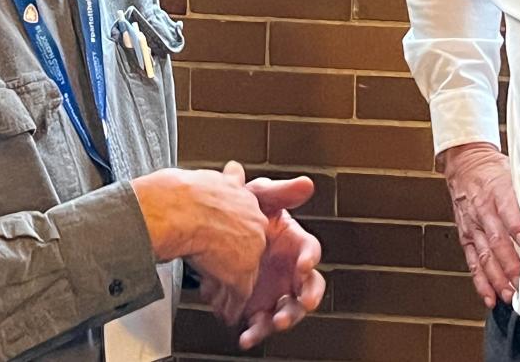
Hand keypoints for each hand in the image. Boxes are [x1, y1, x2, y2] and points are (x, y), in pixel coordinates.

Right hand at [131, 161, 266, 319]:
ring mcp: (249, 250)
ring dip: (231, 289)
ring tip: (222, 299)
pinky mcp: (240, 275)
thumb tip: (235, 169)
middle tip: (223, 273)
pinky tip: (226, 315)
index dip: (235, 239)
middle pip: (251, 251)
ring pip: (245, 276)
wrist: (174, 210)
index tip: (229, 246)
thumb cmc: (181, 194)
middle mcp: (254, 223)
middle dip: (235, 264)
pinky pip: (238, 298)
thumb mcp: (214, 177)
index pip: (249, 224)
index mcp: (247, 199)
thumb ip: (228, 179)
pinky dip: (231, 309)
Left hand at [199, 176, 325, 348]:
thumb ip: (281, 192)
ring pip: (287, 310)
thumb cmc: (241, 212)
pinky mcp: (257, 307)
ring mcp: (275, 291)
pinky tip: (247, 335)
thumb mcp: (258, 197)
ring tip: (276, 322)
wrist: (209, 228)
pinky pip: (259, 323)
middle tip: (304, 302)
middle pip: (308, 287)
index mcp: (293, 243)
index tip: (304, 264)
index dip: (309, 258)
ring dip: (285, 318)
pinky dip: (254, 331)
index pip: (309, 251)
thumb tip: (305, 184)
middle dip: (308, 296)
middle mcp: (289, 270)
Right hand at [440, 142, 519, 307]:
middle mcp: (484, 211)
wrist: (465, 164)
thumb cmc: (493, 171)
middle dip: (509, 264)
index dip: (517, 227)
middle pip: (496, 241)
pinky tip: (488, 295)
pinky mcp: (467, 236)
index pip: (507, 211)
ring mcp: (474, 226)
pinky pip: (473, 260)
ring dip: (496, 278)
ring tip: (508, 294)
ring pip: (484, 255)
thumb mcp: (513, 174)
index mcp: (498, 192)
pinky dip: (480, 280)